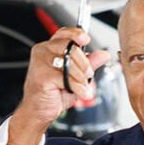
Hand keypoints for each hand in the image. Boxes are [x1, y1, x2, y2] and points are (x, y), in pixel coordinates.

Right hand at [7, 28, 107, 144]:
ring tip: (83, 87)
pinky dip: (77, 87)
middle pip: (69, 47)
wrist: (39, 111)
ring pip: (69, 62)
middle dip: (84, 62)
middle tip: (88, 74)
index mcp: (50, 48)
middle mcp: (43, 52)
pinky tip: (80, 92)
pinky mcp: (41, 76)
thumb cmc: (53, 93)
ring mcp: (40, 63)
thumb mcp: (76, 76)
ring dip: (81, 77)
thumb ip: (89, 63)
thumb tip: (103, 54)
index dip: (76, 34)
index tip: (86, 39)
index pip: (64, 33)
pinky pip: (66, 78)